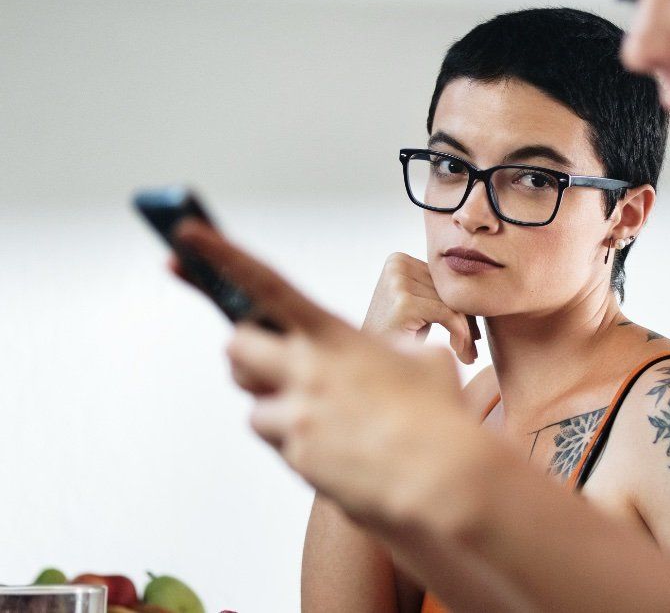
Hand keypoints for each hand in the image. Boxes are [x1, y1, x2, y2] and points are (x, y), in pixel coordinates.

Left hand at [173, 220, 486, 527]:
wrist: (439, 479)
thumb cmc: (439, 417)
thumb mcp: (422, 359)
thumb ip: (390, 349)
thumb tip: (384, 356)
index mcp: (333, 335)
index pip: (267, 284)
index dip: (222, 256)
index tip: (186, 234)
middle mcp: (305, 372)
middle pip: (236, 349)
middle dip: (247, 354)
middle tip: (273, 362)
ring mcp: (297, 417)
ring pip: (255, 407)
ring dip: (277, 408)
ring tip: (326, 418)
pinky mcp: (296, 458)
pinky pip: (280, 445)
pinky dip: (300, 445)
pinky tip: (340, 449)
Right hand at [363, 252, 479, 363]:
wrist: (369, 365)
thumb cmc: (398, 337)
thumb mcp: (421, 306)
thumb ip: (441, 292)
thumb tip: (485, 290)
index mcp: (399, 260)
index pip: (445, 280)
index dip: (463, 307)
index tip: (475, 334)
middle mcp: (397, 265)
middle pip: (449, 290)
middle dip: (466, 321)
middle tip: (474, 348)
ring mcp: (398, 282)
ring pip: (452, 303)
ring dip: (465, 332)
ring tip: (469, 355)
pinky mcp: (404, 302)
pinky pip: (447, 314)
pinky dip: (459, 333)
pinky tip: (459, 352)